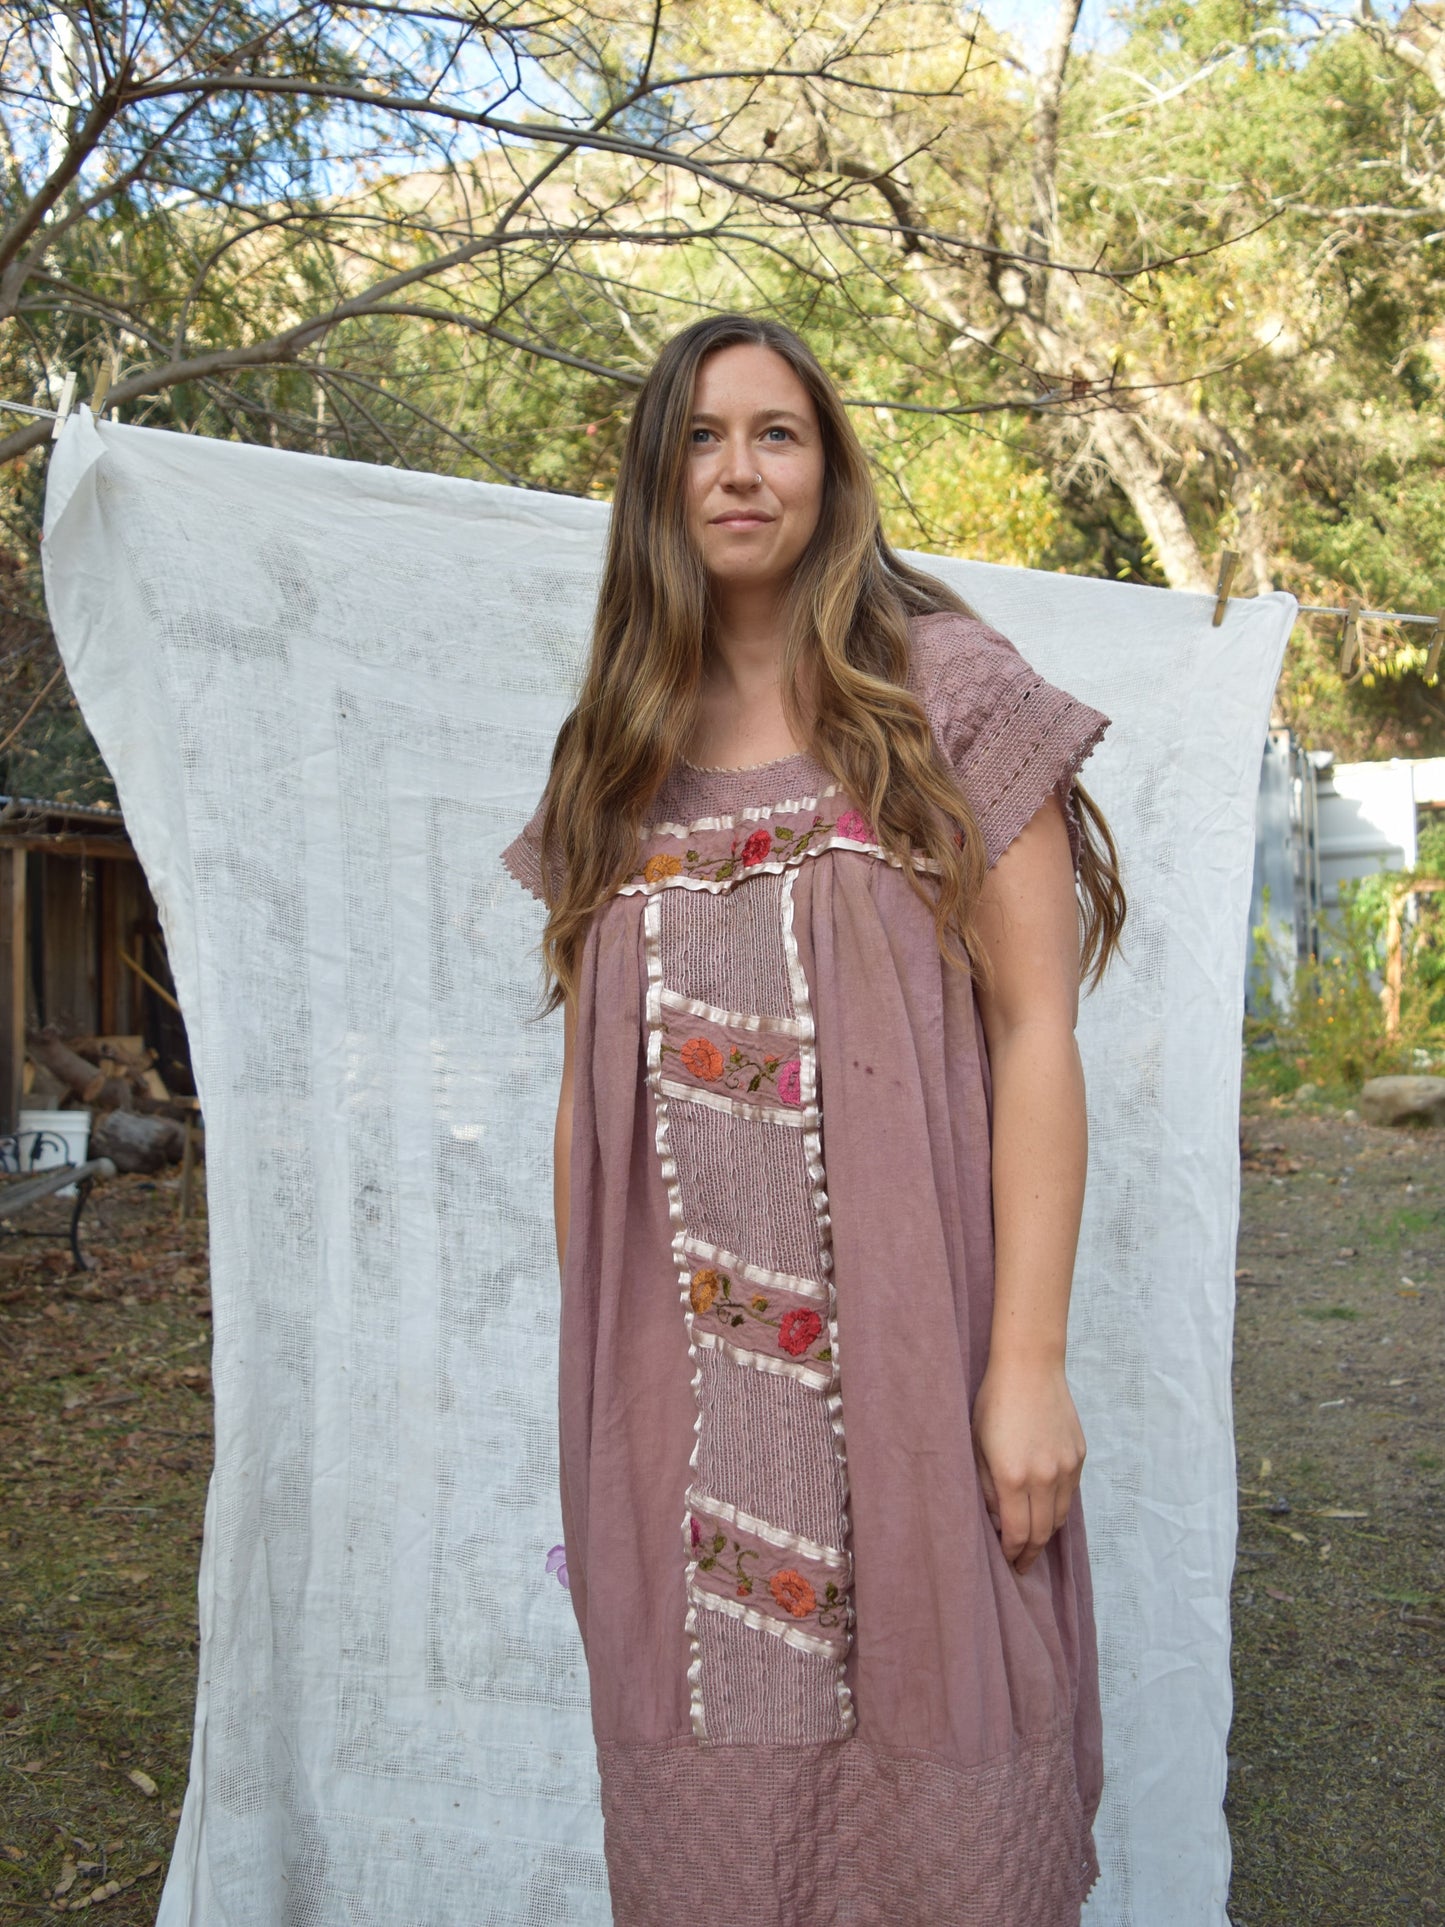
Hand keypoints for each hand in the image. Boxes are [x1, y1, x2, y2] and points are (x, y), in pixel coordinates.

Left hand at [971, 1357, 1085, 1574]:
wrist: (1030, 1367)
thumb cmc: (994, 1403)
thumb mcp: (977, 1446)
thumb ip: (986, 1487)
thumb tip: (997, 1519)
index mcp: (1013, 1476)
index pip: (1018, 1533)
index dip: (1013, 1553)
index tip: (1008, 1562)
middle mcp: (1044, 1477)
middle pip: (1042, 1533)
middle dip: (1031, 1553)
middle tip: (1022, 1565)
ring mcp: (1065, 1467)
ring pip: (1060, 1516)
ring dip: (1046, 1533)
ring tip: (1033, 1541)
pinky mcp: (1079, 1456)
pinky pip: (1070, 1494)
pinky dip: (1058, 1508)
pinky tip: (1045, 1508)